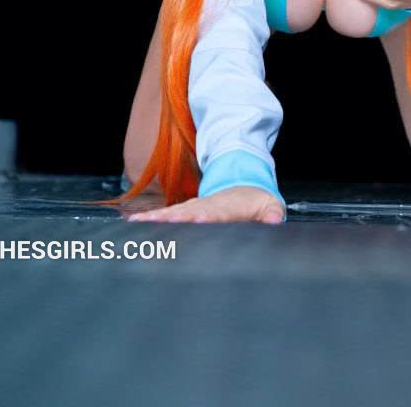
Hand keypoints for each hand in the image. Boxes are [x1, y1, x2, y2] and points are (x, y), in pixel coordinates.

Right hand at [124, 187, 284, 224]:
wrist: (242, 184)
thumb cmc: (257, 201)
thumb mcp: (271, 206)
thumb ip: (273, 213)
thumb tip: (276, 220)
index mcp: (228, 206)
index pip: (216, 212)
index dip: (207, 216)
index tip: (197, 220)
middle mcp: (206, 206)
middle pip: (187, 212)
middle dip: (173, 219)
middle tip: (155, 227)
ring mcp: (193, 208)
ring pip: (172, 213)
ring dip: (156, 219)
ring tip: (139, 225)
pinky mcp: (184, 212)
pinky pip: (165, 216)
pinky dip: (150, 219)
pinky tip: (134, 224)